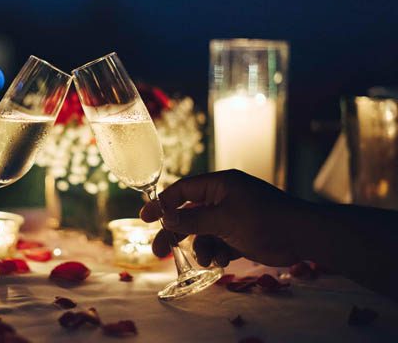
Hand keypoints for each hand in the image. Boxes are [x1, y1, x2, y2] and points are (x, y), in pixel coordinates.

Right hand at [140, 170, 309, 266]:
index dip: (162, 203)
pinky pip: (216, 242)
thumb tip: (165, 218)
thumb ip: (192, 219)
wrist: (301, 236)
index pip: (182, 190)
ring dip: (200, 247)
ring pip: (202, 233)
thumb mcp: (223, 219)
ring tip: (207, 258)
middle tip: (158, 251)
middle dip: (175, 233)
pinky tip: (222, 260)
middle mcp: (222, 198)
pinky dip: (216, 252)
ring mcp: (231, 217)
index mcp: (219, 185)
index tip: (144, 217)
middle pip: (188, 214)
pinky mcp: (239, 234)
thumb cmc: (263, 219)